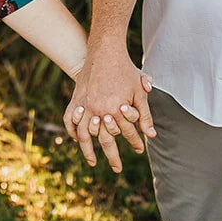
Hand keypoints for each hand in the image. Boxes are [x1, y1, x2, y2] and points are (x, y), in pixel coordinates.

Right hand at [63, 41, 155, 172]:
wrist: (104, 51)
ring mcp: (84, 106)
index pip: (125, 134)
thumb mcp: (138, 91)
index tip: (140, 151)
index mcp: (115, 109)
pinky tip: (77, 139)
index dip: (134, 143)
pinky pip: (70, 121)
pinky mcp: (76, 99)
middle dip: (112, 156)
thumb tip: (151, 136)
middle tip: (117, 169)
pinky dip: (73, 131)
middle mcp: (98, 110)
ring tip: (92, 161)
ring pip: (83, 135)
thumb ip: (145, 115)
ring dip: (88, 150)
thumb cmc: (124, 70)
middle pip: (104, 141)